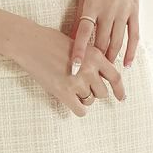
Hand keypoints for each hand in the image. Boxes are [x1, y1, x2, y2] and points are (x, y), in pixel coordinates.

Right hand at [10, 21, 125, 117]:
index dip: (120, 90)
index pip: (115, 77)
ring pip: (90, 101)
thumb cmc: (52, 42)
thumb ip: (92, 60)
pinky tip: (69, 101)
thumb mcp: (79, 46)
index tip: (122, 98)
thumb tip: (102, 79)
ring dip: (82, 98)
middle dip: (94, 92)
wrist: (30, 43)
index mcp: (95, 55)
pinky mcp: (63, 92)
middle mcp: (89, 69)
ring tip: (69, 86)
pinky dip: (77, 108)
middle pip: (102, 92)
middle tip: (80, 85)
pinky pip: (80, 110)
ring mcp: (76, 81)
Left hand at [70, 0, 141, 76]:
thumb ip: (81, 15)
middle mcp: (109, 9)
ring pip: (117, 41)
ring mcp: (124, 11)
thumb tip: (73, 37)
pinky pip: (134, 35)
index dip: (79, 51)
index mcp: (93, 4)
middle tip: (89, 76)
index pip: (84, 33)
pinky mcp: (135, 10)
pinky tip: (127, 64)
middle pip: (102, 41)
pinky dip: (131, 51)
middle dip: (96, 60)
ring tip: (105, 73)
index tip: (75, 68)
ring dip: (111, 58)